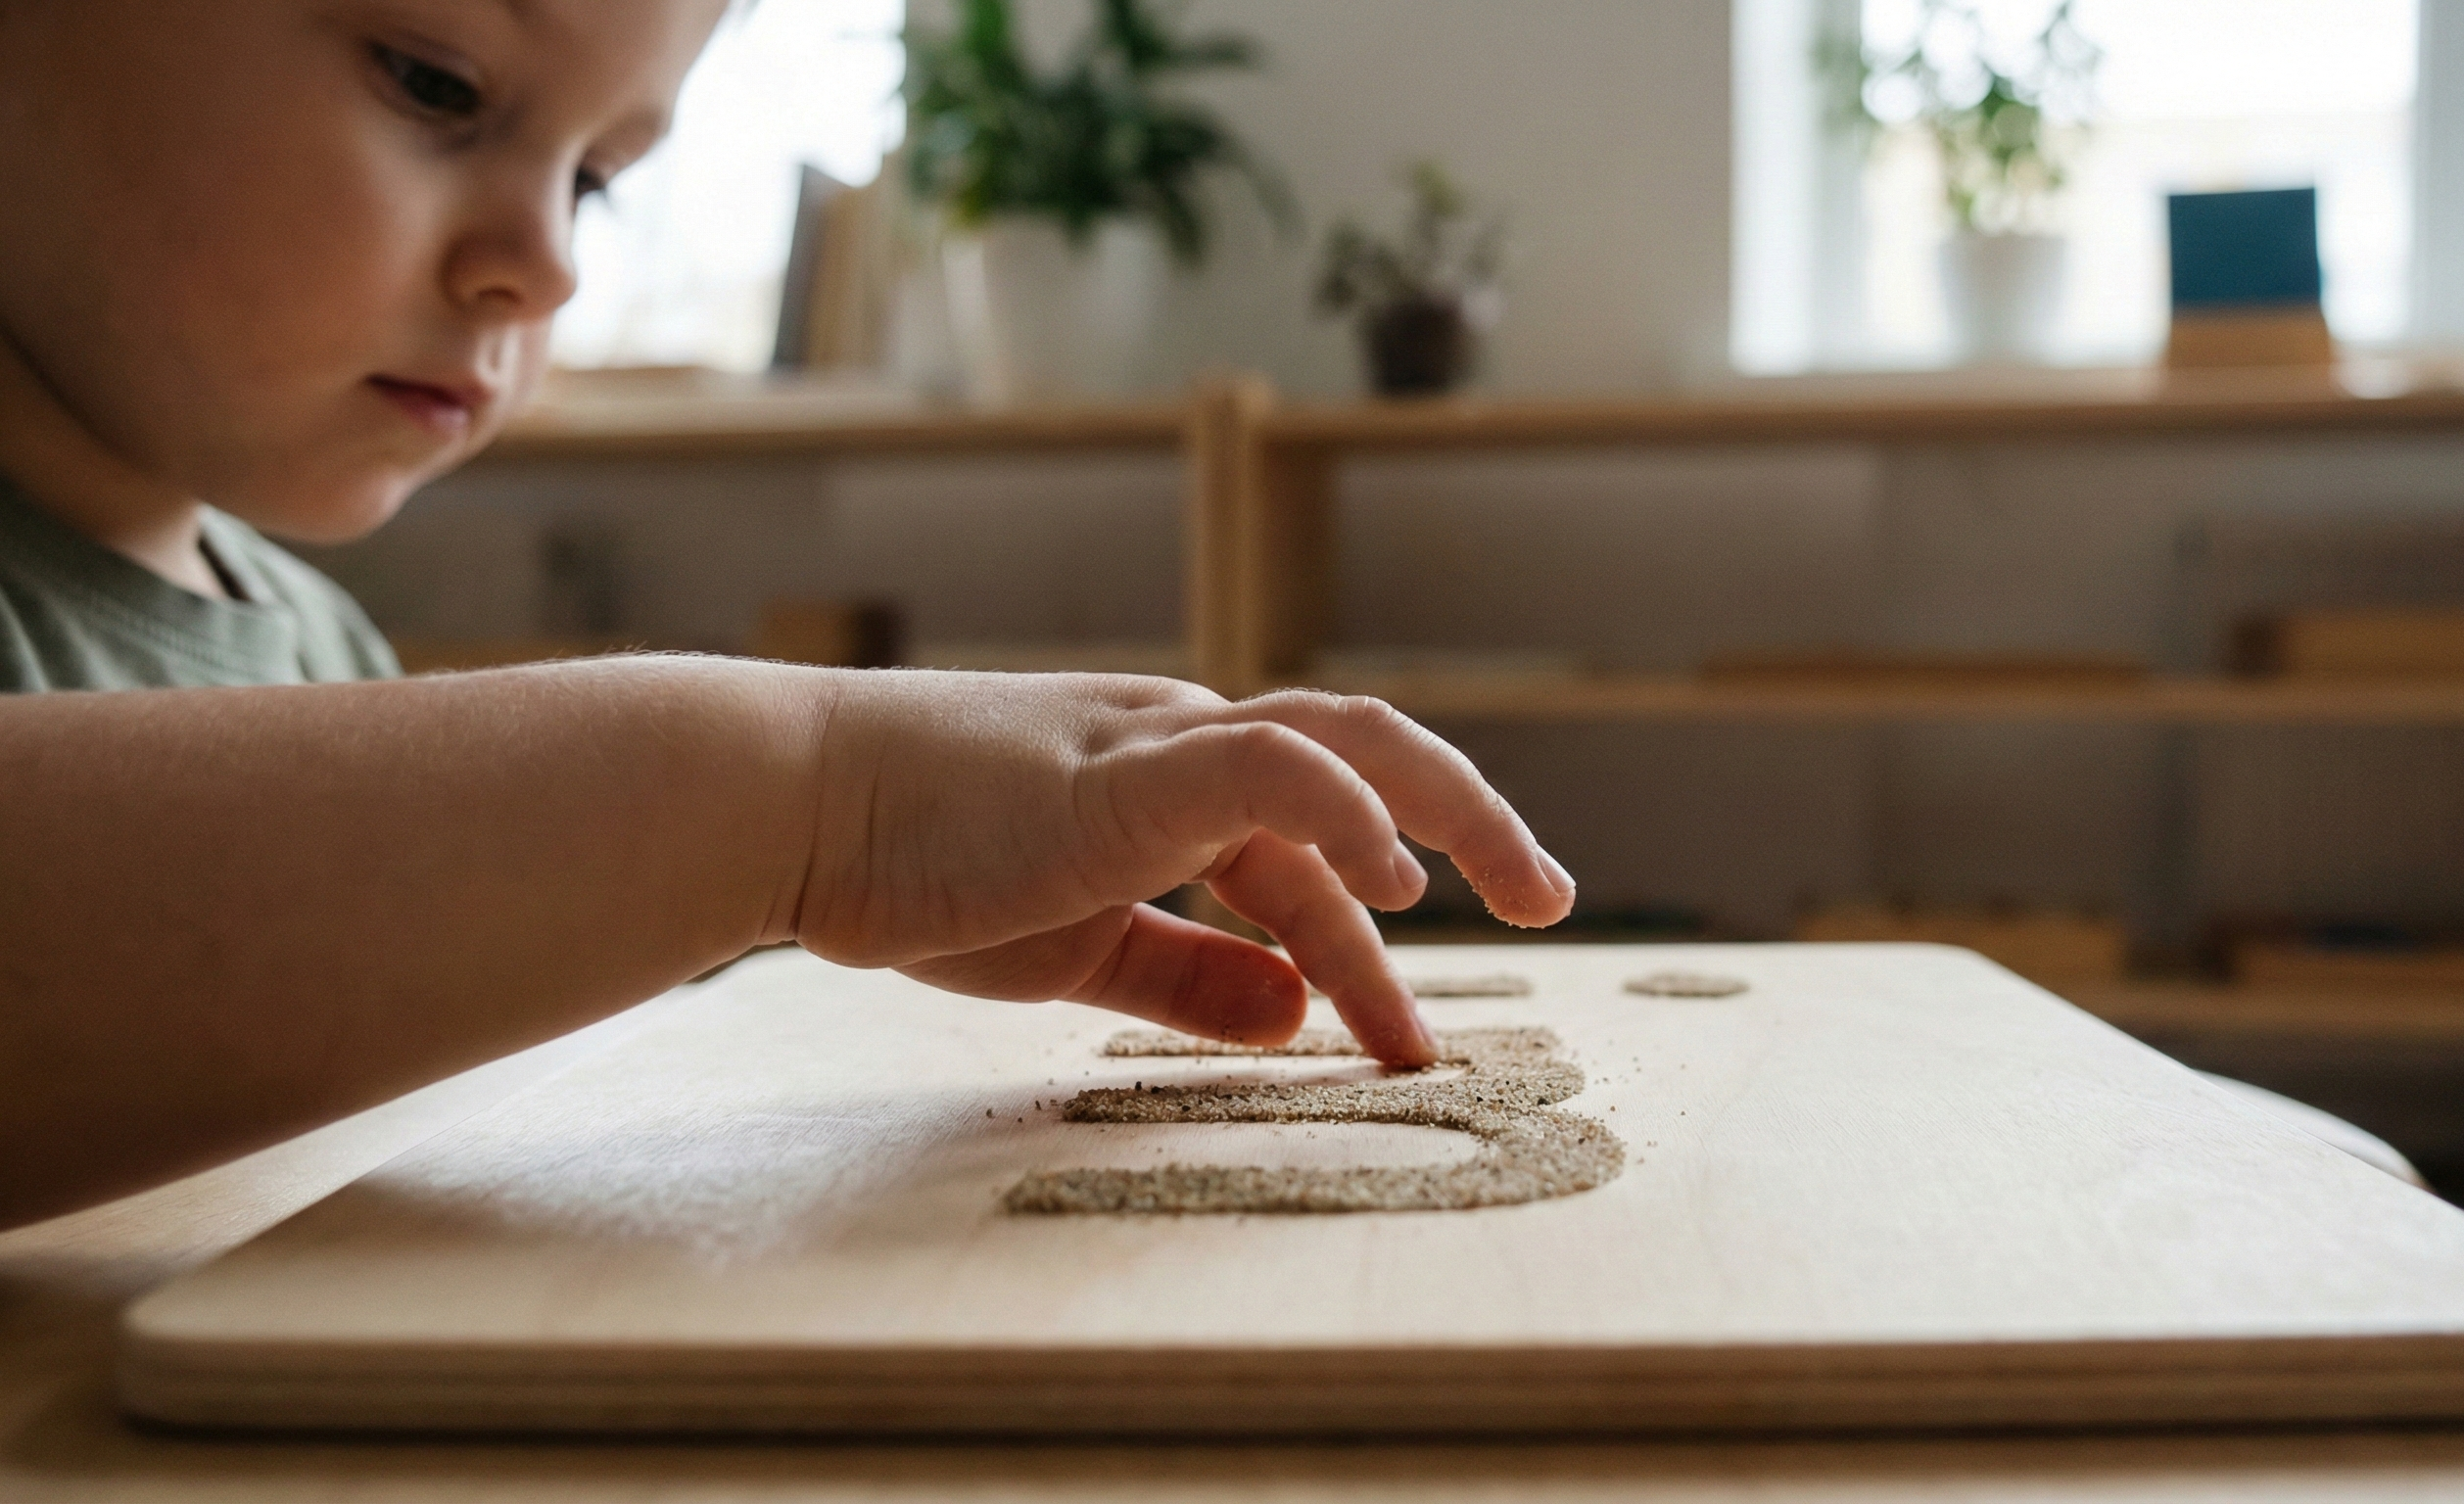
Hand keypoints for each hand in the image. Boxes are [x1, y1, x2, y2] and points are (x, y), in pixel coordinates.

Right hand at [786, 672, 1574, 1066]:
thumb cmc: (909, 868)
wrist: (789, 807)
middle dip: (1469, 824)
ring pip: (1347, 743)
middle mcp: (1184, 750)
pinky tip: (1395, 881)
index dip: (1366, 961)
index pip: (1303, 868)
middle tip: (1546, 901)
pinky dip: (1346, 811)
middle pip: (1365, 763)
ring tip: (1523, 885)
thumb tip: (1297, 1017)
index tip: (1410, 1046)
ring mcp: (1162, 746)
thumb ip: (1185, 976)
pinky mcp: (1131, 765)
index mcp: (1167, 793)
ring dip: (1449, 807)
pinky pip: (1273, 767)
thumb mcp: (1073, 947)